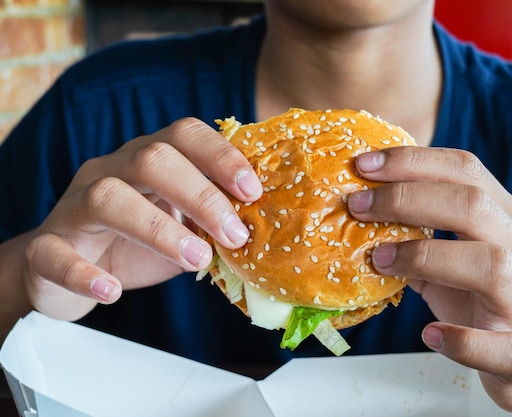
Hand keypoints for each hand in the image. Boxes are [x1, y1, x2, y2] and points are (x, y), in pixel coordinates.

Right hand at [21, 118, 261, 320]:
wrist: (66, 268)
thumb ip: (215, 224)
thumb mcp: (183, 228)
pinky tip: (112, 289)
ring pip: (106, 197)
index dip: (221, 156)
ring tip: (196, 260)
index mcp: (148, 161)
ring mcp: (74, 207)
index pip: (184, 135)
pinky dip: (84, 272)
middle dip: (201, 194)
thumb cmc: (136, 243)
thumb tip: (268, 231)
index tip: (253, 191)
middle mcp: (110, 172)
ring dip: (158, 229)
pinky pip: (55, 253)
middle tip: (236, 235)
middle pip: (151, 158)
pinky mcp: (46, 248)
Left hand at [347, 147, 511, 415]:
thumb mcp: (461, 254)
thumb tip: (358, 215)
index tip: (362, 164)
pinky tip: (430, 334)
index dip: (411, 162)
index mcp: (507, 218)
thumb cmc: (491, 297)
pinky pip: (502, 347)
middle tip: (356, 206)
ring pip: (492, 265)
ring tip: (381, 261)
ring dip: (427, 257)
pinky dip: (461, 340)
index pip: (464, 170)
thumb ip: (420, 234)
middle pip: (473, 205)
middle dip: (408, 198)